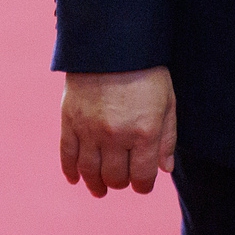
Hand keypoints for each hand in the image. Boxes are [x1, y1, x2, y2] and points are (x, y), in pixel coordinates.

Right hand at [60, 66, 176, 196]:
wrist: (112, 44)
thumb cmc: (147, 72)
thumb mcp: (168, 101)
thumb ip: (167, 138)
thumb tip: (164, 170)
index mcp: (144, 131)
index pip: (141, 176)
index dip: (143, 186)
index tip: (143, 185)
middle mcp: (116, 136)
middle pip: (115, 177)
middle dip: (121, 183)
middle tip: (123, 179)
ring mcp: (89, 130)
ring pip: (90, 172)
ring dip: (96, 185)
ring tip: (101, 189)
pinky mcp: (69, 121)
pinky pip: (67, 156)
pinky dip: (71, 171)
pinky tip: (76, 179)